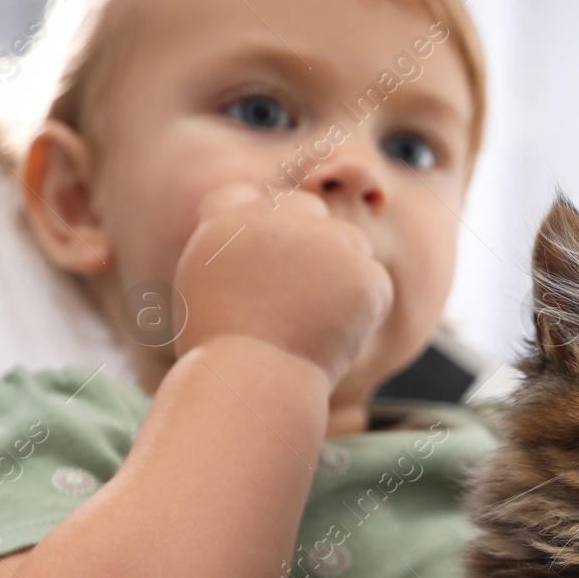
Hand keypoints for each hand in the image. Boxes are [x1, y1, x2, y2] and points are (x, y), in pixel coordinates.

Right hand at [172, 183, 393, 386]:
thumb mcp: (202, 297)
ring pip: (351, 242)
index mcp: (224, 224)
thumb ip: (229, 261)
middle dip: (315, 241)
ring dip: (345, 276)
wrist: (252, 380)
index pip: (246, 197)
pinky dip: (367, 312)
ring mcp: (320, 242)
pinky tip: (340, 340)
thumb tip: (255, 257)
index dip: (264, 221)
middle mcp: (272, 220)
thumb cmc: (221, 357)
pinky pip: (376, 284)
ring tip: (322, 325)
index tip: (270, 257)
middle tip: (312, 292)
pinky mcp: (360, 271)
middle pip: (308, 208)